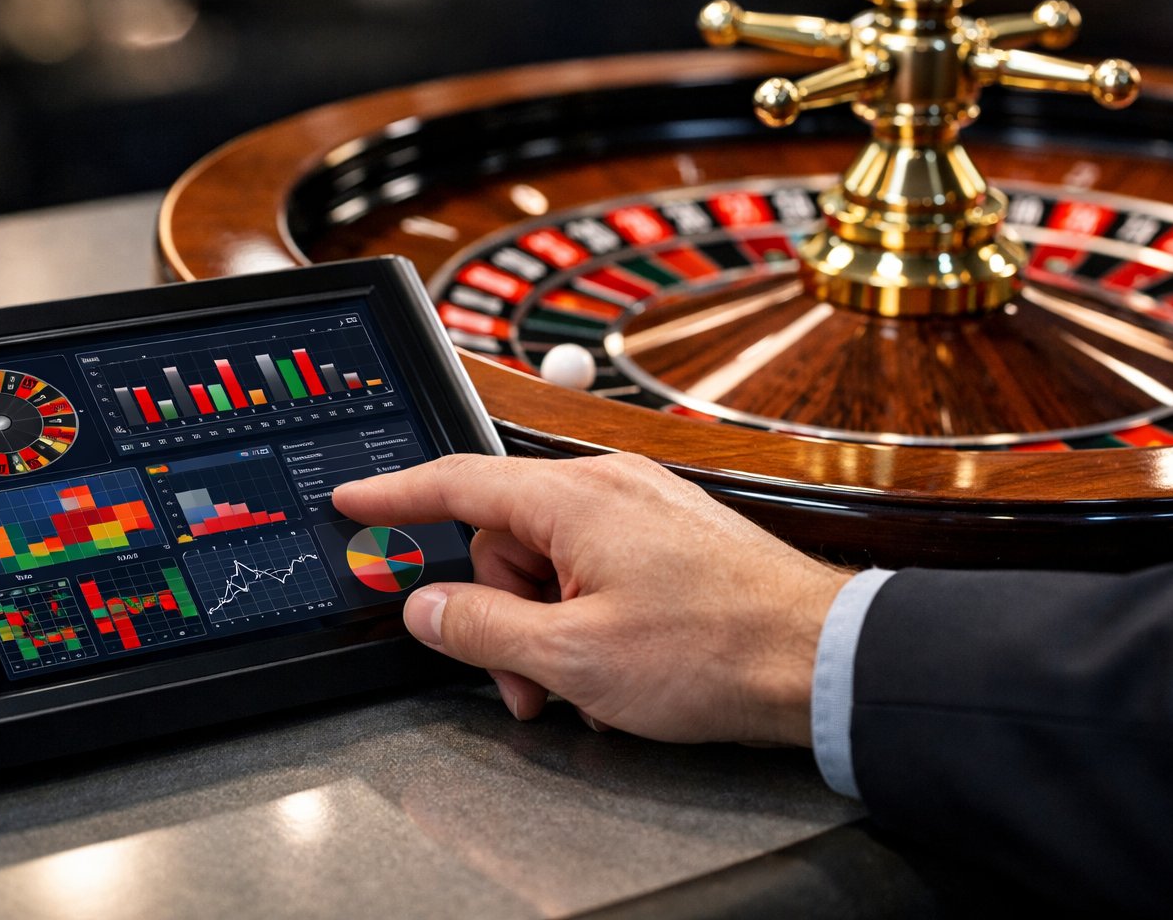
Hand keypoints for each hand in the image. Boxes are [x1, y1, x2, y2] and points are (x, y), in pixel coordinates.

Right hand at [332, 453, 852, 745]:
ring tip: (584, 689)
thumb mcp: (571, 655)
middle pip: (505, 541)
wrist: (819, 659)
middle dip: (500, 616)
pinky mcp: (669, 536)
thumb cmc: (713, 648)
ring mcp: (643, 508)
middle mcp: (608, 487)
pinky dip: (587, 618)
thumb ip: (480, 627)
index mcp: (574, 497)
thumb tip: (426, 607)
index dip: (393, 496)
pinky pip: (595, 568)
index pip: (456, 482)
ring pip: (550, 562)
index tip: (353, 500)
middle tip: (527, 682)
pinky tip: (618, 670)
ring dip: (546, 629)